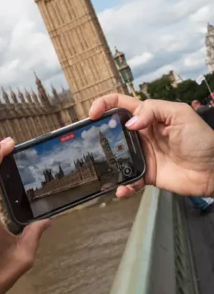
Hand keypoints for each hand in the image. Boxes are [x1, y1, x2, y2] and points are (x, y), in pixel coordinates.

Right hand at [89, 95, 213, 198]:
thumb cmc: (202, 140)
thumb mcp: (180, 114)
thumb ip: (153, 111)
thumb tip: (129, 123)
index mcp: (148, 116)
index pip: (120, 104)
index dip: (103, 104)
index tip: (93, 114)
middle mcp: (141, 134)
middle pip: (111, 131)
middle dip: (98, 135)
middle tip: (91, 143)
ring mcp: (142, 154)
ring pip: (115, 156)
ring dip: (106, 162)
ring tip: (103, 167)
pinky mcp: (145, 174)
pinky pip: (128, 179)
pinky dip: (122, 185)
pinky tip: (122, 188)